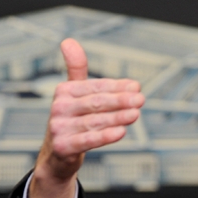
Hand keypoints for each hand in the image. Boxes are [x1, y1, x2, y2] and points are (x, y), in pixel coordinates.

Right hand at [29, 38, 144, 197]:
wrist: (58, 156)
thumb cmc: (72, 120)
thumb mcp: (73, 95)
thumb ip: (77, 70)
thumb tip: (69, 41)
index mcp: (64, 92)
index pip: (95, 87)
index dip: (116, 86)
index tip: (136, 86)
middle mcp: (59, 108)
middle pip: (96, 103)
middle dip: (120, 100)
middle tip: (140, 99)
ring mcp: (60, 128)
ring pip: (95, 121)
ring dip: (117, 117)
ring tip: (136, 113)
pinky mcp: (63, 147)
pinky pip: (88, 140)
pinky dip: (105, 136)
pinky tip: (122, 132)